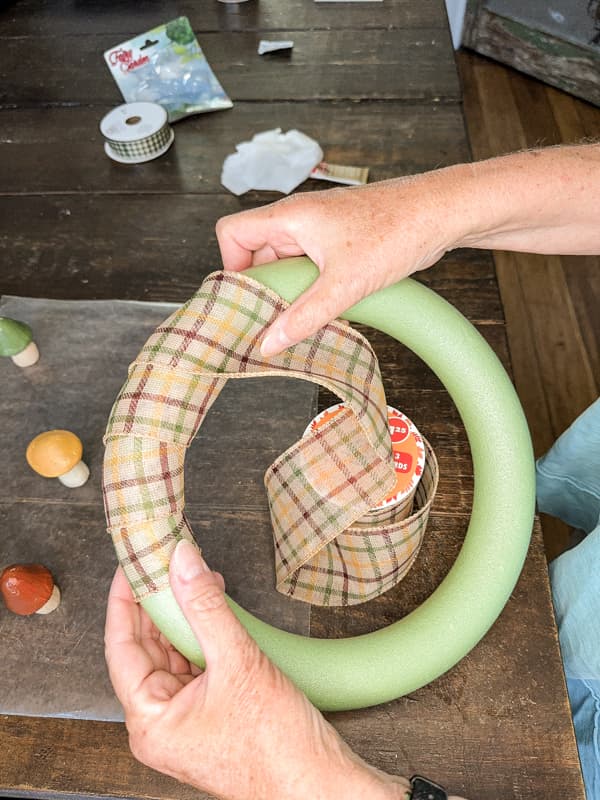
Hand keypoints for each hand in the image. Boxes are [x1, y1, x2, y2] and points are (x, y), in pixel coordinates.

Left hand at [104, 540, 412, 799]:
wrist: (318, 784)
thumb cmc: (277, 748)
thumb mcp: (238, 663)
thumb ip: (206, 608)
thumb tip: (182, 563)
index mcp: (150, 720)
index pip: (122, 646)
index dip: (126, 600)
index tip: (133, 565)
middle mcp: (162, 721)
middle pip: (147, 647)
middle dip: (159, 601)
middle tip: (165, 560)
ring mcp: (188, 717)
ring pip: (174, 652)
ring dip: (185, 614)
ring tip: (194, 575)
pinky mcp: (212, 710)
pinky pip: (198, 662)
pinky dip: (204, 631)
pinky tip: (214, 606)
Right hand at [216, 173, 465, 356]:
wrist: (441, 213)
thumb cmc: (397, 231)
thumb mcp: (343, 285)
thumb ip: (303, 316)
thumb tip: (269, 342)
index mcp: (290, 217)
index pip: (232, 232)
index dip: (230, 265)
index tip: (246, 297)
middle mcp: (300, 219)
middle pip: (257, 253)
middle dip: (264, 287)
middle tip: (275, 319)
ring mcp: (320, 229)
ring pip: (286, 262)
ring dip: (291, 290)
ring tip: (304, 316)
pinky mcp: (339, 241)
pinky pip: (310, 266)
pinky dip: (312, 287)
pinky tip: (328, 307)